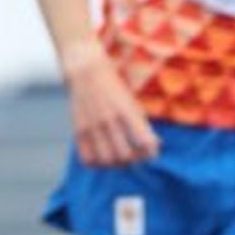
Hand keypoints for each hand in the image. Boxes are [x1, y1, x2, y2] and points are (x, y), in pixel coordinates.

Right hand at [66, 47, 159, 165]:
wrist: (85, 69)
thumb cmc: (113, 86)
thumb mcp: (132, 101)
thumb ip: (143, 124)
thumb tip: (156, 145)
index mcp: (126, 111)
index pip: (145, 141)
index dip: (151, 152)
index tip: (151, 151)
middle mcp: (109, 120)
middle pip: (125, 156)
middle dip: (134, 160)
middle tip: (135, 156)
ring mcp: (92, 126)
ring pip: (106, 160)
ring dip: (116, 165)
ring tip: (119, 159)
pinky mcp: (78, 129)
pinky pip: (87, 158)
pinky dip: (97, 164)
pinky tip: (102, 159)